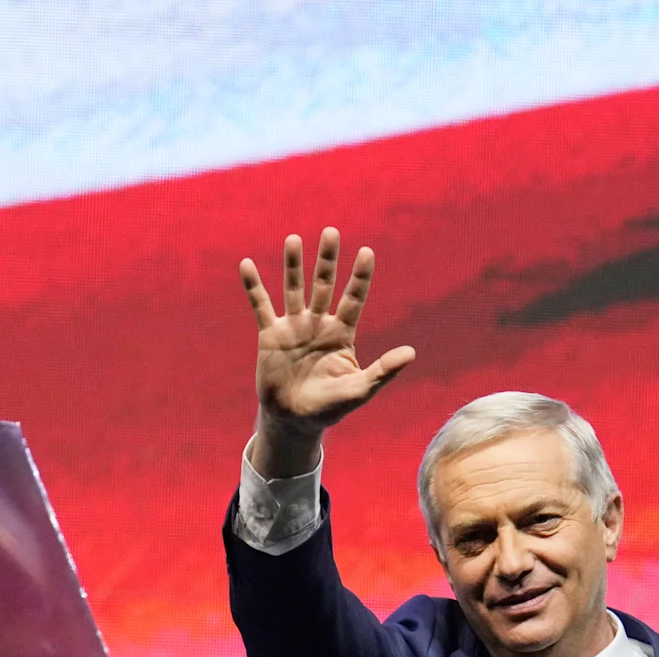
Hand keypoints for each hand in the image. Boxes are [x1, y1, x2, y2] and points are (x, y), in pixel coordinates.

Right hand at [240, 227, 415, 476]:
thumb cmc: (330, 407)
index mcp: (342, 334)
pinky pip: (261, 305)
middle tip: (331, 232)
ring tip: (293, 239)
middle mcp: (318, 324)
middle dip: (327, 260)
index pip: (354, 299)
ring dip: (293, 265)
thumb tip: (412, 352)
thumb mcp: (359, 390)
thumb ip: (383, 370)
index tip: (367, 251)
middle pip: (324, 285)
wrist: (294, 420)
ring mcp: (294, 327)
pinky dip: (253, 286)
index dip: (360, 276)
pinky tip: (247, 264)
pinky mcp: (270, 334)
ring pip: (294, 289)